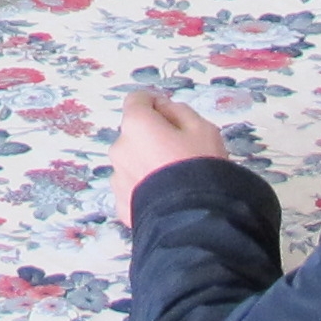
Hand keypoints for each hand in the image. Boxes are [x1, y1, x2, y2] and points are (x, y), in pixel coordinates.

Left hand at [108, 90, 229, 225]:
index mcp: (136, 124)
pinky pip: (133, 188)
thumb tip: (163, 108)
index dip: (155, 103)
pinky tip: (166, 198)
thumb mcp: (202, 129)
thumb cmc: (200, 168)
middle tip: (180, 153)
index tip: (171, 114)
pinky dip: (144, 189)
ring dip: (146, 164)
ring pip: (132, 162)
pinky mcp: (120, 204)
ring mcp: (117, 177)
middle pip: (134, 134)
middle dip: (152, 137)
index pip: (137, 100)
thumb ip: (179, 111)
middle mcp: (119, 147)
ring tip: (173, 181)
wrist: (195, 220)